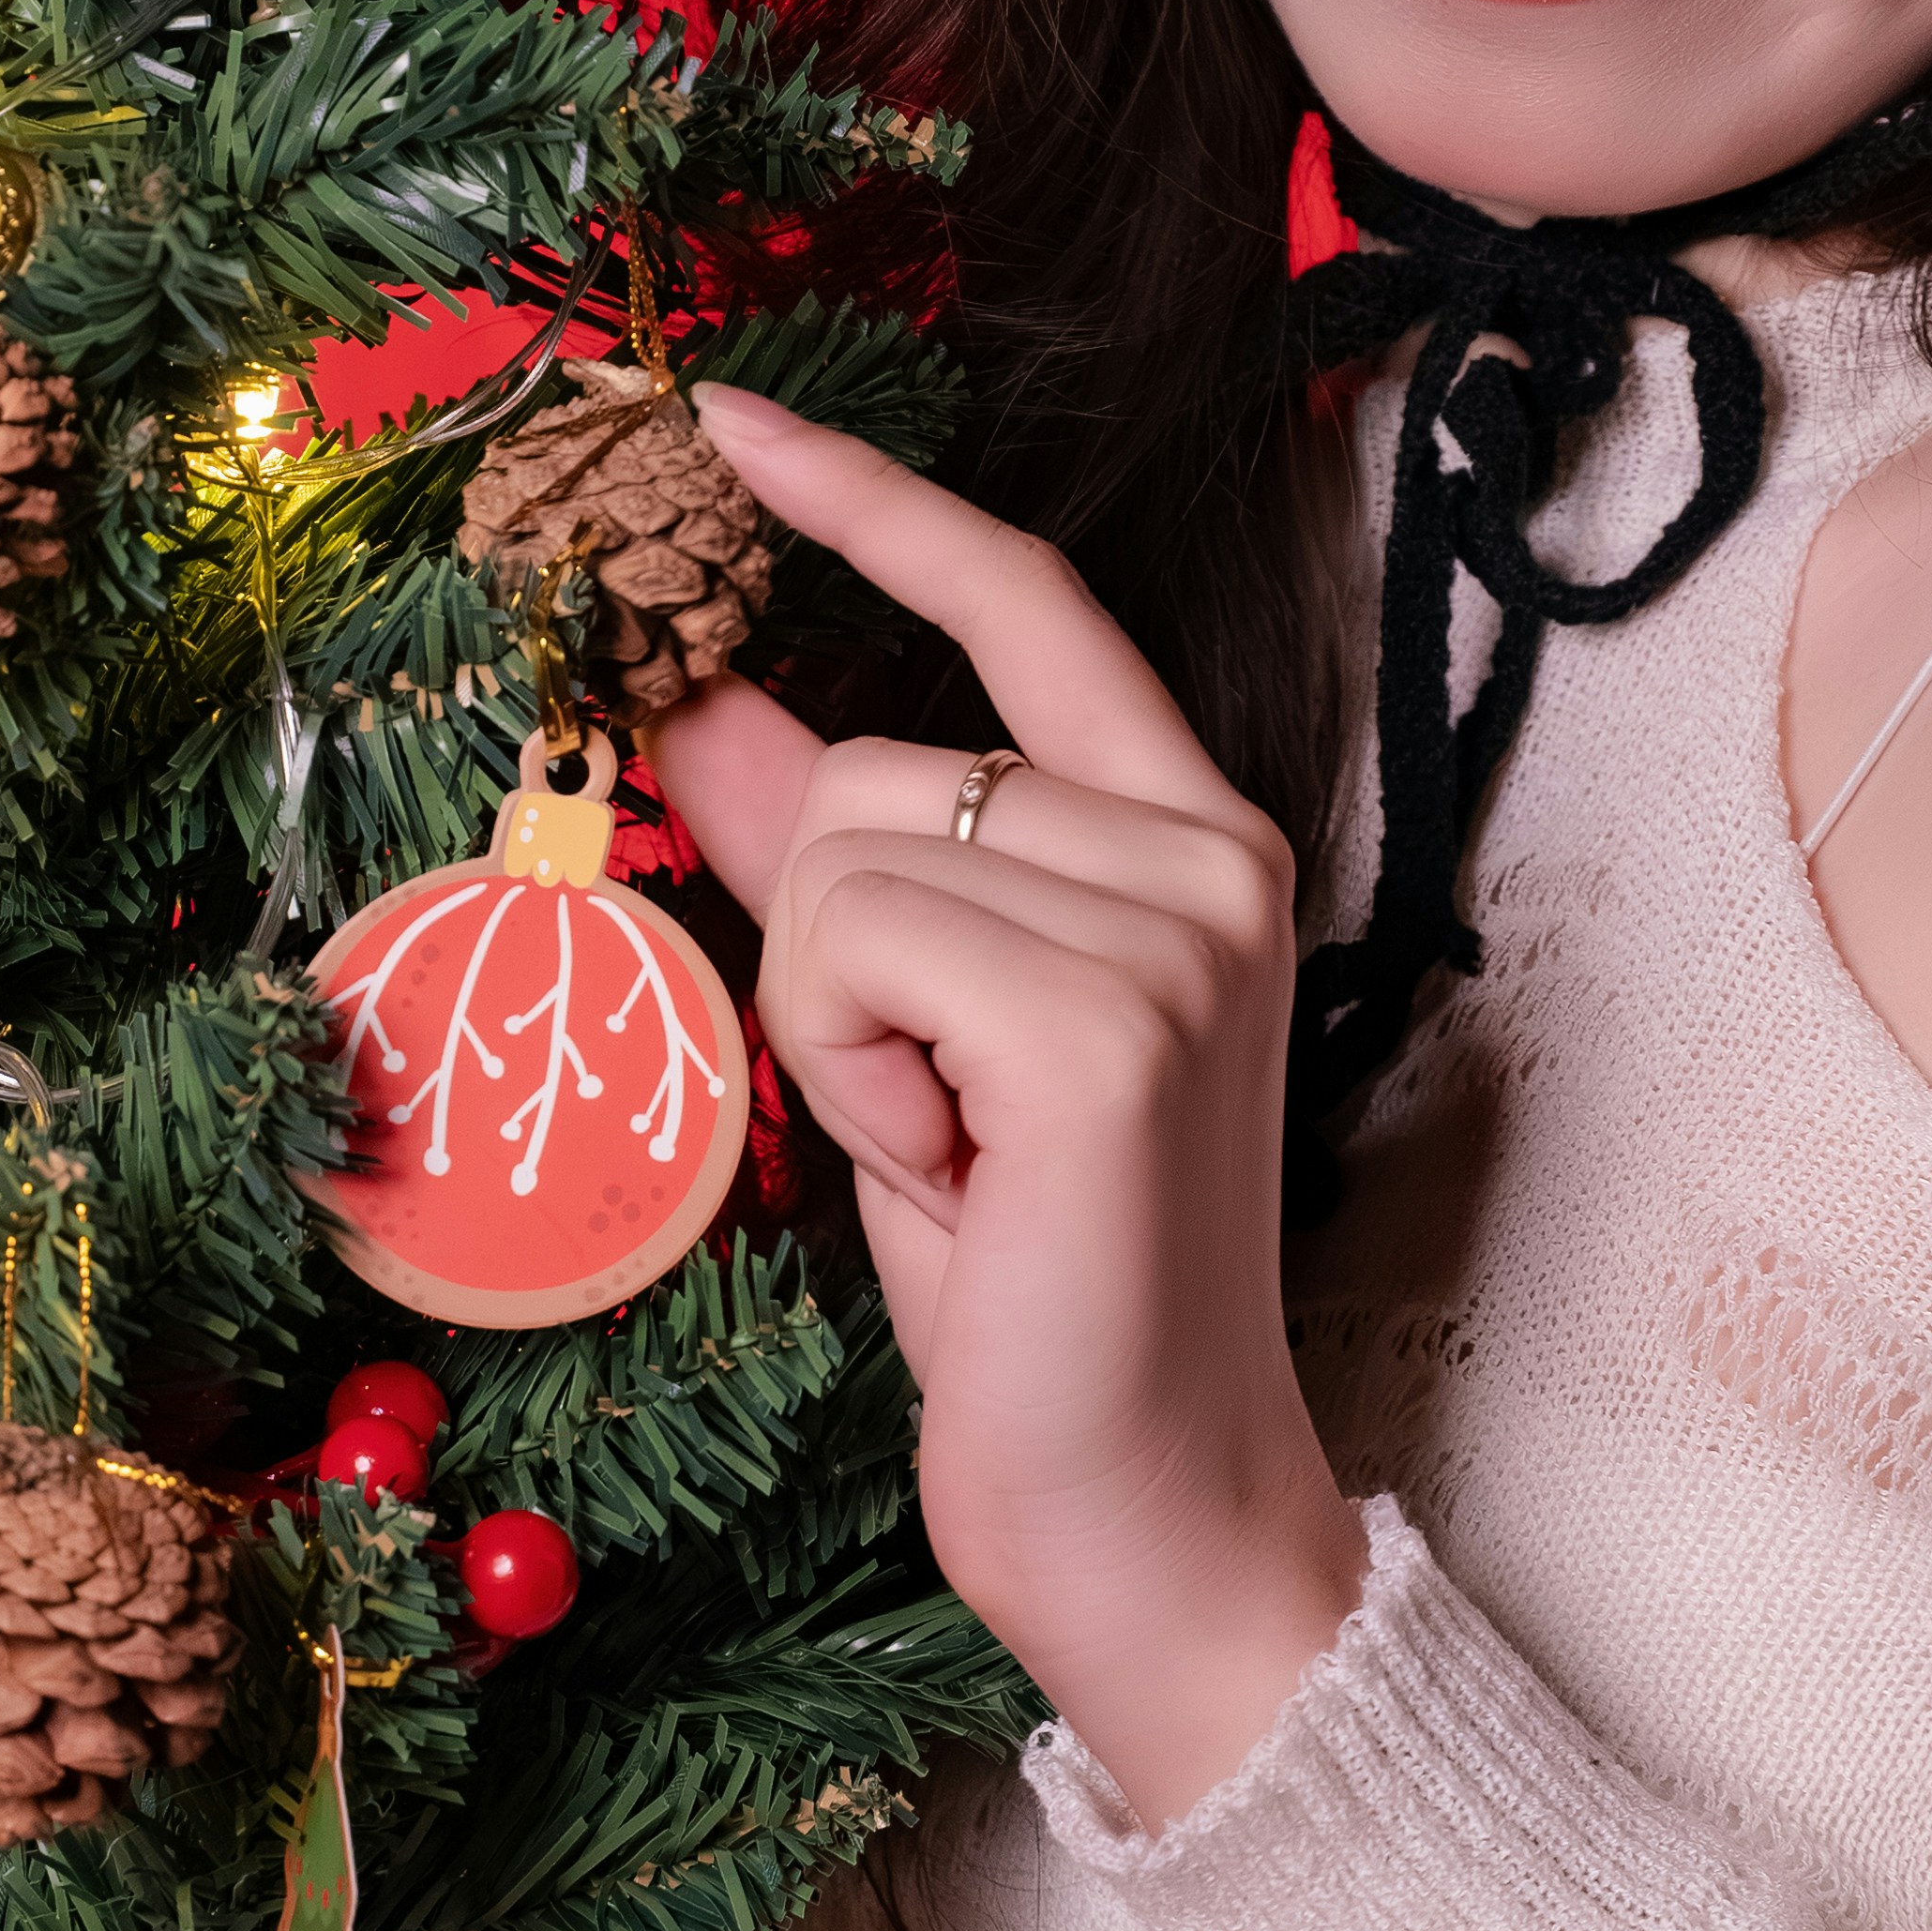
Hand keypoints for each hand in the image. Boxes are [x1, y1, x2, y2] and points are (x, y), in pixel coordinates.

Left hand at [648, 389, 1364, 1825]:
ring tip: (954, 1157)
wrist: (1145, 1510)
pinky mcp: (1111, 1025)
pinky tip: (954, 1177)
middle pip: (881, 763)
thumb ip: (840, 864)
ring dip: (839, 1028)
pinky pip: (851, 948)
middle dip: (834, 945)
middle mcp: (1214, 854)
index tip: (726, 419)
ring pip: (846, 859)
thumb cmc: (1037, 1294)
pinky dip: (852, 1075)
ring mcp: (1180, 929)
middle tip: (936, 1118)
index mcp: (1191, 839)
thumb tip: (716, 702)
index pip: (1026, 602)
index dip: (872, 499)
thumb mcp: (912, 1044)